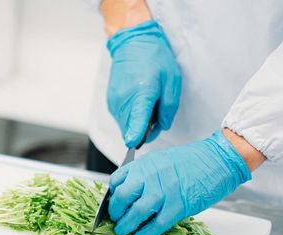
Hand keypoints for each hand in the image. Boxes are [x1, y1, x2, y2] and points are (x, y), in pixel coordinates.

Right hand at [106, 20, 181, 146]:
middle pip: (131, 130)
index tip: (136, 144)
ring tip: (147, 104)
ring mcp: (114, 103)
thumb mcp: (172, 80)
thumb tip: (162, 126)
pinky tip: (137, 101)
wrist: (133, 43)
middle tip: (156, 115)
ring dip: (137, 123)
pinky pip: (121, 118)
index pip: (135, 124)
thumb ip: (169, 108)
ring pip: (125, 126)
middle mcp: (123, 102)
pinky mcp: (110, 102)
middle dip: (144, 131)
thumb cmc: (154, 59)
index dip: (137, 137)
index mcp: (141, 95)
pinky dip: (130, 116)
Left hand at [109, 130, 251, 234]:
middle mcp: (150, 177)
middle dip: (114, 212)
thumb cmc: (192, 160)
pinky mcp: (178, 206)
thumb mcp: (160, 161)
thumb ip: (144, 175)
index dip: (111, 196)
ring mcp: (164, 192)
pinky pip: (156, 224)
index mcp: (144, 165)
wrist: (219, 159)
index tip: (111, 205)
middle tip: (115, 220)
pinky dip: (145, 233)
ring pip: (135, 213)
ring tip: (123, 231)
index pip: (116, 181)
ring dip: (126, 225)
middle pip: (121, 198)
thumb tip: (130, 193)